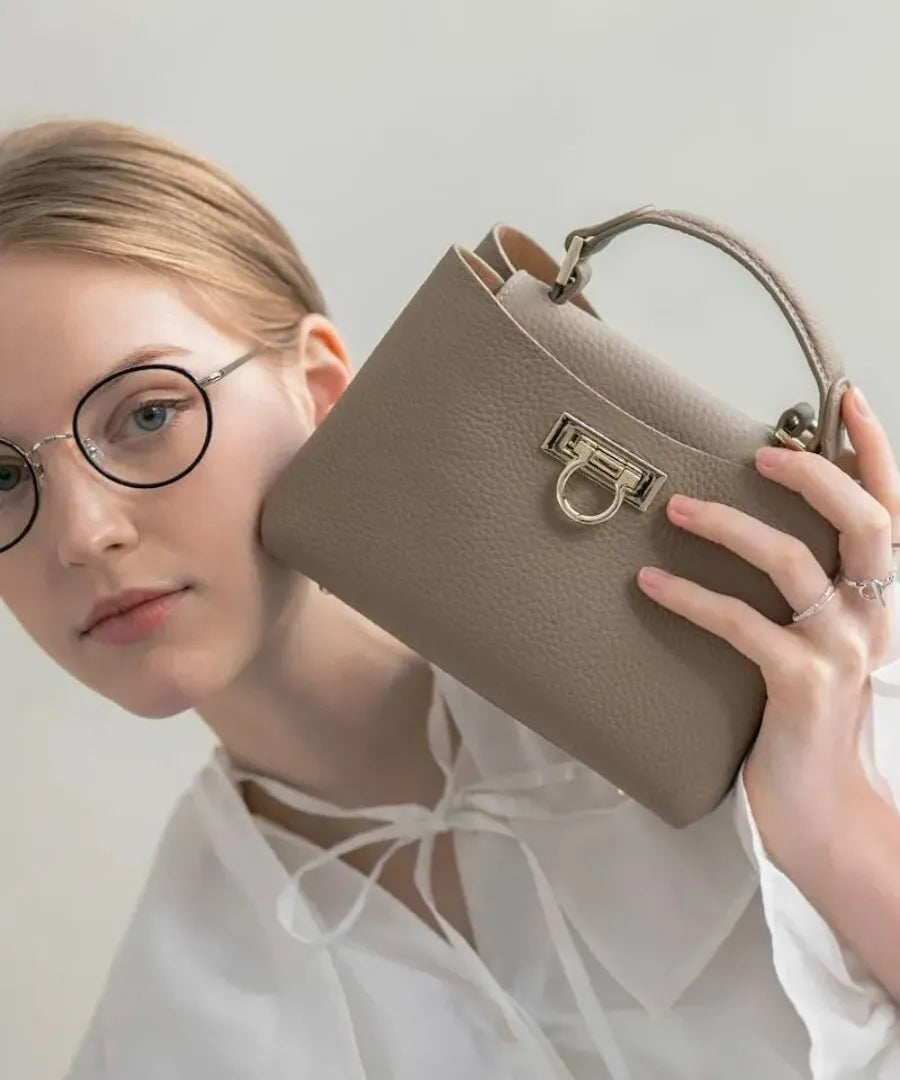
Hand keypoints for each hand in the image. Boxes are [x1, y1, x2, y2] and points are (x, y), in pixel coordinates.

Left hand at [636, 387, 899, 868]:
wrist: (820, 811)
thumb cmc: (808, 721)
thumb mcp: (824, 647)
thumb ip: (813, 591)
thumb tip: (758, 526)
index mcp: (881, 603)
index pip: (893, 513)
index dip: (877, 452)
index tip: (849, 398)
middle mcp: (874, 619)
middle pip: (864, 523)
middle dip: (816, 474)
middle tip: (760, 453)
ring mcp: (842, 653)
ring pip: (793, 564)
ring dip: (729, 528)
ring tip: (676, 509)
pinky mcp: (800, 685)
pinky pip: (740, 623)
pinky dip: (689, 596)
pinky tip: (650, 583)